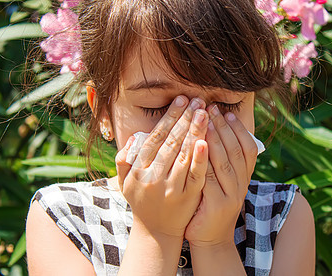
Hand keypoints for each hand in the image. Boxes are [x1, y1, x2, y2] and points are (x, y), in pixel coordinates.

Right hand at [115, 96, 208, 237]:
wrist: (156, 231)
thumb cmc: (141, 200)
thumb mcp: (125, 181)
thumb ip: (125, 159)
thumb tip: (135, 137)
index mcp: (137, 170)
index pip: (156, 137)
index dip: (169, 117)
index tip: (180, 100)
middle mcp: (153, 177)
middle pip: (172, 142)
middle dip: (185, 118)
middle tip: (197, 100)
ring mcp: (171, 188)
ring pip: (184, 155)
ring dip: (195, 131)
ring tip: (205, 112)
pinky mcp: (187, 197)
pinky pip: (196, 174)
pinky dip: (201, 158)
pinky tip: (206, 141)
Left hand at [185, 105, 257, 246]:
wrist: (210, 238)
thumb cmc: (210, 204)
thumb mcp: (221, 182)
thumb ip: (221, 160)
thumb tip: (215, 131)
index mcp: (243, 178)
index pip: (248, 149)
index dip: (239, 130)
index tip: (227, 112)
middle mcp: (241, 185)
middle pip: (236, 151)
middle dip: (224, 128)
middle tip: (213, 109)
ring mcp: (231, 196)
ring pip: (225, 162)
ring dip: (217, 139)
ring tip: (207, 121)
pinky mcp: (217, 205)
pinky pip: (211, 179)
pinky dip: (205, 161)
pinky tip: (199, 146)